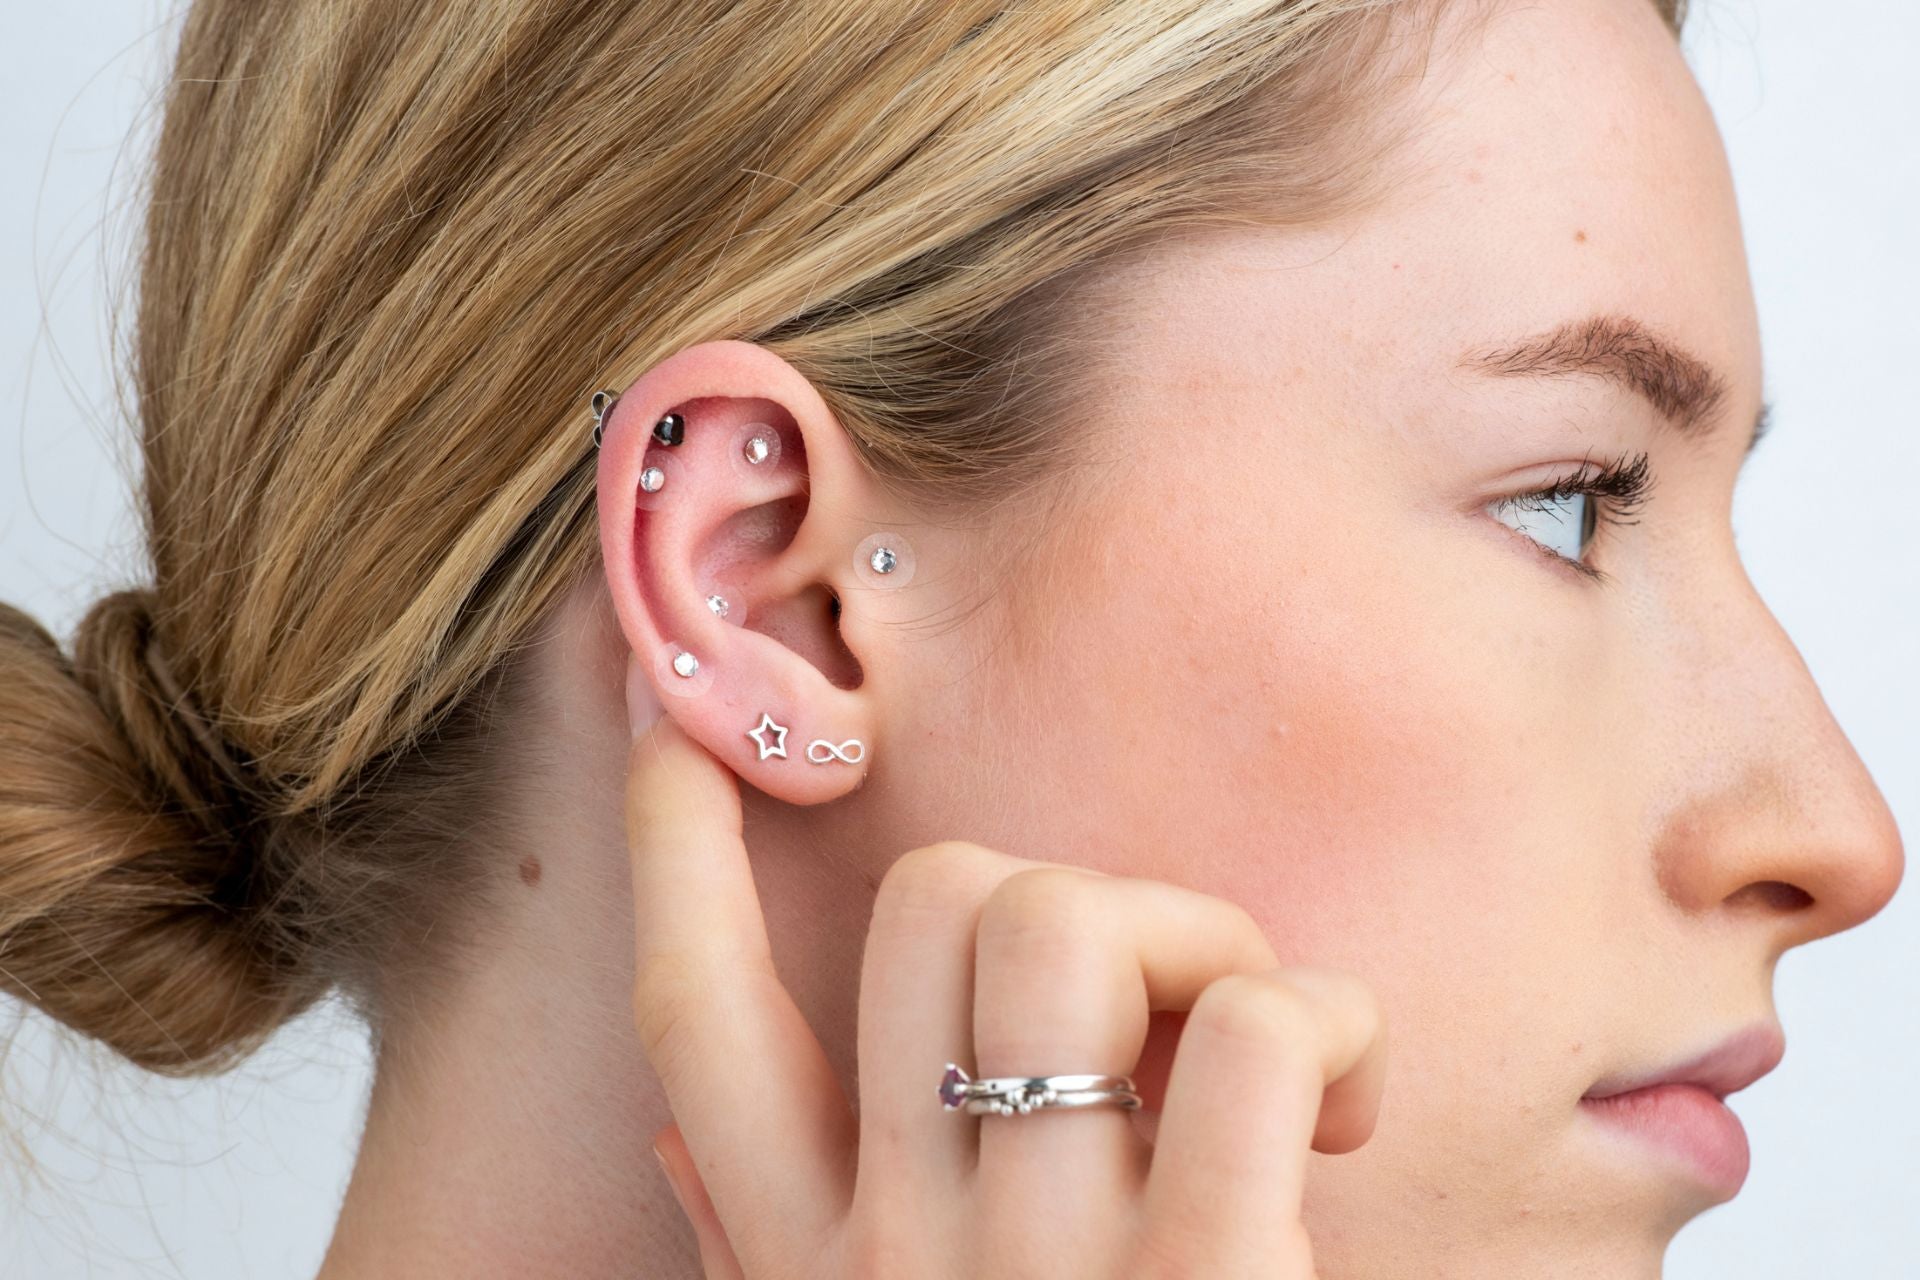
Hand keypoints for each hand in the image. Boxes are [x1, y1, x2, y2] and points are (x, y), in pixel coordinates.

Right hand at [626, 674, 1387, 1276]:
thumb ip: (759, 1266)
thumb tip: (676, 1144)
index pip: (692, 1017)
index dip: (674, 845)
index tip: (672, 712)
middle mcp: (901, 1262)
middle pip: (936, 907)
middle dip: (1067, 892)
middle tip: (1157, 1006)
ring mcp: (1046, 1276)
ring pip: (1070, 922)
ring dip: (1196, 935)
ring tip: (1252, 1052)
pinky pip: (1248, 1030)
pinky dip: (1323, 1021)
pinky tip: (1344, 1108)